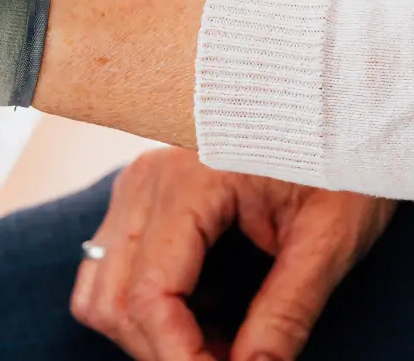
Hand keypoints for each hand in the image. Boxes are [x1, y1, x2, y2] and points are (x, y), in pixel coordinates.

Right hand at [70, 148, 395, 360]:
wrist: (320, 96)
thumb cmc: (332, 157)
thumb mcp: (326, 239)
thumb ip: (286, 312)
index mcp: (187, 182)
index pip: (150, 294)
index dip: (181, 358)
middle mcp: (144, 180)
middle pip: (115, 299)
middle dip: (164, 352)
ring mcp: (135, 184)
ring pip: (98, 287)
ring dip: (146, 332)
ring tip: (215, 343)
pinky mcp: (139, 194)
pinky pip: (109, 265)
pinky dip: (142, 305)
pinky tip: (200, 312)